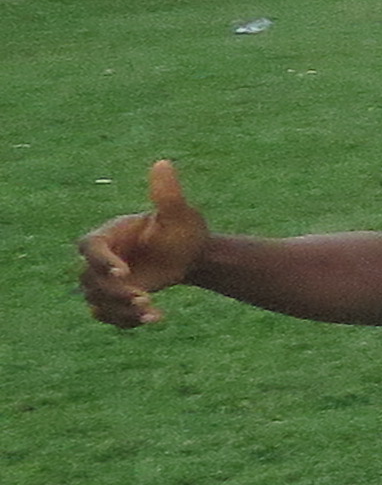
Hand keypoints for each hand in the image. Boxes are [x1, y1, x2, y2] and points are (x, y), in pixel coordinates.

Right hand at [78, 157, 208, 329]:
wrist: (189, 255)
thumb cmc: (181, 230)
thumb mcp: (178, 214)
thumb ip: (167, 194)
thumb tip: (163, 163)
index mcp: (108, 235)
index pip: (91, 247)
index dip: (101, 260)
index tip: (123, 272)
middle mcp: (100, 259)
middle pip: (90, 279)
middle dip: (115, 291)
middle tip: (145, 298)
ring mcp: (103, 281)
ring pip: (97, 300)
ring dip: (121, 310)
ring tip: (152, 313)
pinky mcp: (112, 299)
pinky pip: (106, 315)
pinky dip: (125, 321)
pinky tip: (151, 320)